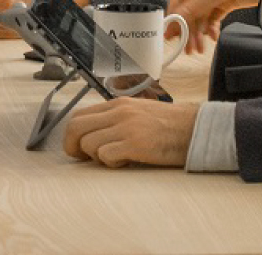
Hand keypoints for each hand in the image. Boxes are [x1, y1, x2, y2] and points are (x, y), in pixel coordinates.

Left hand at [63, 98, 198, 168]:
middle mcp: (118, 112)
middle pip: (76, 126)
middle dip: (72, 145)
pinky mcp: (136, 144)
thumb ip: (116, 119)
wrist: (195, 128)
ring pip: (88, 142)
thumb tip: (94, 134)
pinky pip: (105, 155)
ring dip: (95, 156)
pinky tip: (124, 162)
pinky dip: (110, 163)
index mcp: (116, 104)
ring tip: (113, 158)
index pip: (79, 114)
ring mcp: (126, 127)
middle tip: (81, 158)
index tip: (76, 147)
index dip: (72, 133)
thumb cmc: (168, 125)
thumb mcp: (137, 113)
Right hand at [167, 0, 261, 53]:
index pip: (179, 0)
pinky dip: (212, 28)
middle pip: (190, 11)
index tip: (169, 34)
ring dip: (199, 32)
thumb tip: (178, 15)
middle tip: (187, 47)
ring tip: (200, 48)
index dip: (173, 17)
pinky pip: (214, 18)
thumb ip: (199, 3)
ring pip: (202, 17)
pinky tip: (213, 37)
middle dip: (188, 29)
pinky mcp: (226, 3)